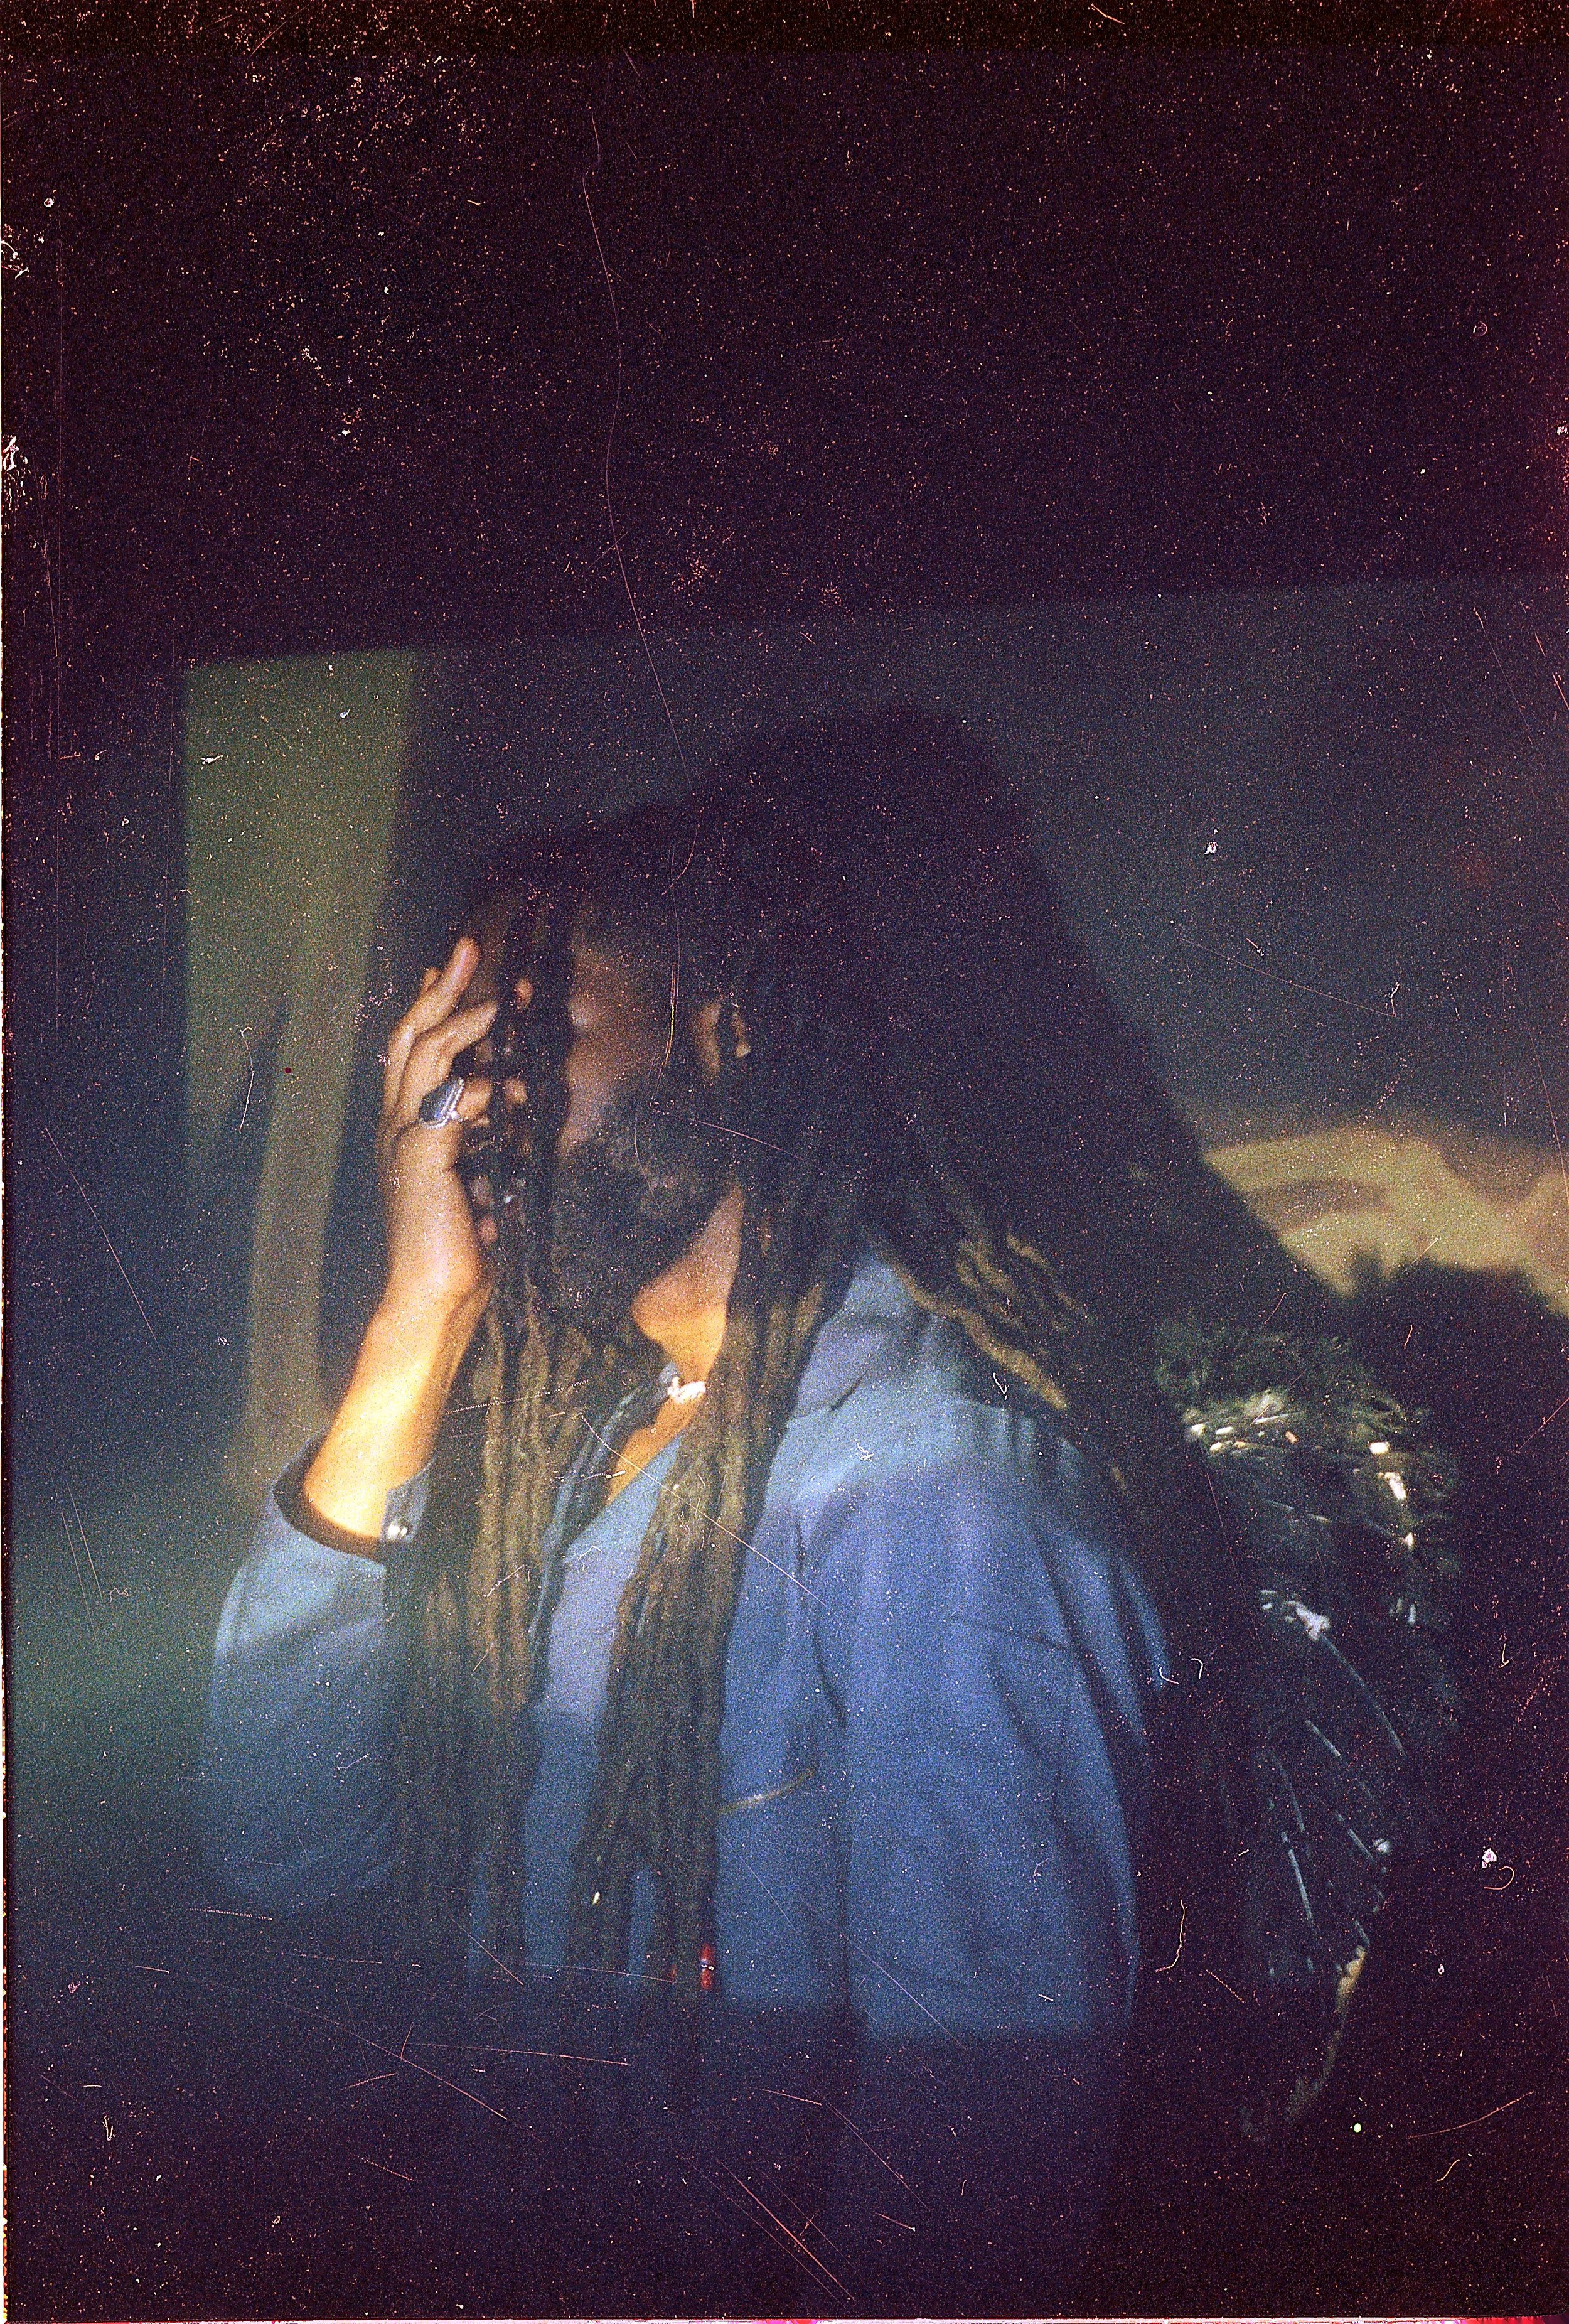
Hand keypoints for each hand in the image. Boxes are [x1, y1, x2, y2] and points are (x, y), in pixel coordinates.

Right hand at [376, 936, 499, 1325]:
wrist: (434, 1296)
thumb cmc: (458, 1249)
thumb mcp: (472, 1183)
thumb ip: (479, 1147)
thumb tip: (507, 1118)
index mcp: (403, 1129)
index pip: (410, 1051)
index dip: (430, 1006)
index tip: (453, 972)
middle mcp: (395, 1125)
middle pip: (411, 1036)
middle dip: (441, 988)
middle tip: (467, 945)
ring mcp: (404, 1137)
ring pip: (427, 1055)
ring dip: (466, 1019)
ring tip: (502, 997)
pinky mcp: (424, 1154)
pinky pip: (453, 1101)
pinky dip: (485, 1088)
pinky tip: (512, 1088)